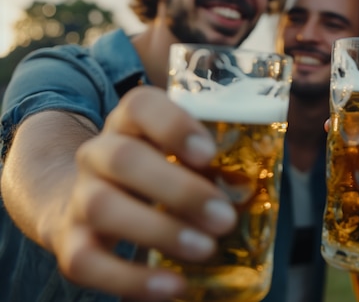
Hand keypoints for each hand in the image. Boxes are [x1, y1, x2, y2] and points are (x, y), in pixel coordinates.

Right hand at [51, 86, 236, 299]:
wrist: (87, 203)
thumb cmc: (153, 174)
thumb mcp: (176, 155)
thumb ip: (209, 162)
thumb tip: (257, 184)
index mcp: (129, 124)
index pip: (140, 105)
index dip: (173, 125)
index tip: (209, 153)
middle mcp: (98, 154)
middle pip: (123, 158)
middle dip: (179, 190)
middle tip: (225, 217)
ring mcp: (79, 198)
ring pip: (102, 207)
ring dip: (160, 230)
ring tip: (206, 249)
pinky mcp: (70, 243)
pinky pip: (87, 262)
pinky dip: (132, 279)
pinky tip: (173, 286)